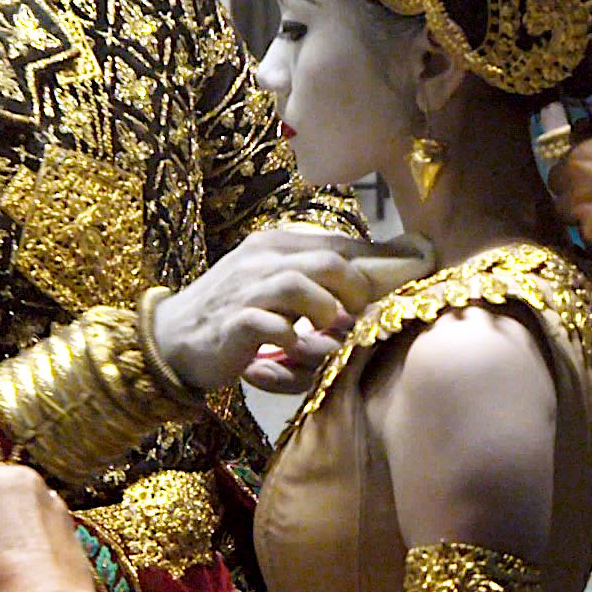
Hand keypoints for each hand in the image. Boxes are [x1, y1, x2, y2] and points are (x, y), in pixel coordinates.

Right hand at [151, 227, 432, 393]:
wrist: (170, 340)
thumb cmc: (232, 313)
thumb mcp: (274, 285)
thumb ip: (316, 279)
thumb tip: (376, 278)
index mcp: (277, 244)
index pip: (340, 243)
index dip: (383, 258)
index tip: (421, 267)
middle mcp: (263, 258)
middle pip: (331, 259)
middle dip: (361, 289)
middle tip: (367, 314)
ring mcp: (247, 288)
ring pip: (306, 285)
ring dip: (330, 313)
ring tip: (333, 331)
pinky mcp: (235, 321)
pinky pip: (277, 325)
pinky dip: (298, 339)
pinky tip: (300, 348)